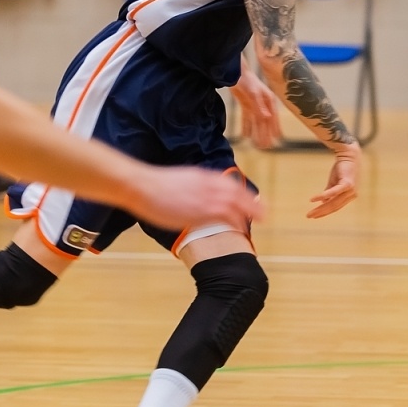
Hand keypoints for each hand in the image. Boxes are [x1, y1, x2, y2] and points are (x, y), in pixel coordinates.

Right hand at [133, 166, 261, 234]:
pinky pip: (225, 217)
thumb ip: (196, 186)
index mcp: (205, 176)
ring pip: (236, 206)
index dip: (244, 194)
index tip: (253, 201)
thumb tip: (200, 195)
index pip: (232, 185)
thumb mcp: (182, 179)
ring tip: (257, 223)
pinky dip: (235, 223)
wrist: (143, 186)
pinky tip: (239, 230)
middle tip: (264, 215)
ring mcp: (206, 198)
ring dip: (249, 214)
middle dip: (253, 205)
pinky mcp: (200, 212)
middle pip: (239, 194)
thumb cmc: (156, 185)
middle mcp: (209, 185)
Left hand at [232, 67, 281, 148]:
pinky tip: (245, 135)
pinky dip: (246, 126)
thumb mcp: (253, 93)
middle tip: (266, 147)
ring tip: (257, 144)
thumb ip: (260, 106)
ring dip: (257, 132)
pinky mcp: (245, 104)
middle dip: (265, 134)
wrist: (234, 72)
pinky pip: (247, 118)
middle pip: (265, 122)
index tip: (278, 139)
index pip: (273, 117)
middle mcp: (263, 103)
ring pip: (256, 122)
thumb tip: (267, 118)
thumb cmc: (246, 80)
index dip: (275, 128)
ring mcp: (254, 104)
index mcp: (269, 100)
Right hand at [307, 143, 359, 218]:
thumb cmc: (342, 167)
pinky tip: (313, 199)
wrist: (349, 153)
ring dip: (320, 208)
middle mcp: (351, 195)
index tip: (314, 216)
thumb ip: (330, 193)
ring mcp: (350, 190)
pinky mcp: (347, 184)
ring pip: (333, 203)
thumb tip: (323, 203)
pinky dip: (322, 196)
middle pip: (333, 207)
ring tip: (310, 212)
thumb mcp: (334, 182)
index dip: (324, 212)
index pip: (335, 207)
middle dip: (320, 213)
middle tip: (309, 216)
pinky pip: (333, 192)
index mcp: (349, 196)